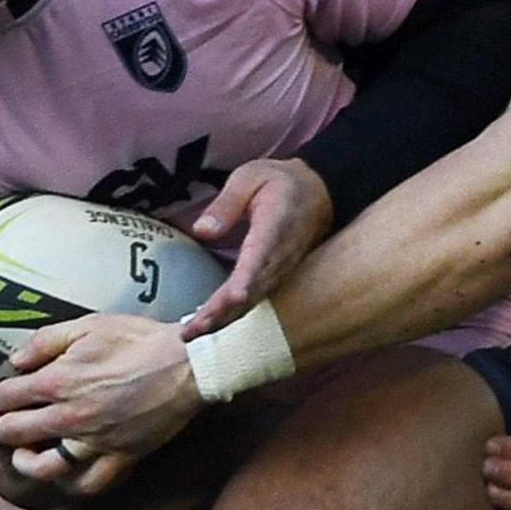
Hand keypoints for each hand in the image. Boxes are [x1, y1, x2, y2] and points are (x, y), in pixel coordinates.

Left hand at [0, 314, 202, 496]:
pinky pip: (88, 482)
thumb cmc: (138, 340)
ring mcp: (94, 442)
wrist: (186, 365)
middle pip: (16, 431)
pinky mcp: (119, 457)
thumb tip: (15, 360)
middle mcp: (70, 416)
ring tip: (15, 456)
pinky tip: (61, 477)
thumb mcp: (88, 325)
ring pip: (45, 466)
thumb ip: (46, 341)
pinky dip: (70, 484)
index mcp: (59, 380)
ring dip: (23, 462)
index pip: (9, 395)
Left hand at [180, 157, 333, 339]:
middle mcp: (280, 256)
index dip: (247, 279)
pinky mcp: (276, 276)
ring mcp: (280, 269)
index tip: (233, 297)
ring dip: (223, 319)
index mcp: (274, 227)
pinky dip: (232, 314)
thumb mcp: (250, 176)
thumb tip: (202, 230)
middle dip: (221, 313)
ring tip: (191, 333)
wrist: (320, 192)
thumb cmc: (280, 182)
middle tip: (190, 331)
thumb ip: (226, 202)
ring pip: (252, 301)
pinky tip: (209, 324)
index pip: (260, 257)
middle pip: (252, 290)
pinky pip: (255, 299)